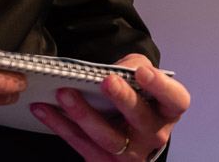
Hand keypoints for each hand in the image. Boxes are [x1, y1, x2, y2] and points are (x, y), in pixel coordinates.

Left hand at [30, 53, 190, 160]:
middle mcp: (153, 134)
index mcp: (166, 110)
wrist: (127, 128)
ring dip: (84, 114)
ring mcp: (129, 152)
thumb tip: (118, 69)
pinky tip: (42, 108)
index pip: (175, 99)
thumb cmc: (134, 96)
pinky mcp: (104, 161)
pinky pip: (80, 144)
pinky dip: (59, 125)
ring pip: (108, 137)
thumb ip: (133, 66)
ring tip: (64, 94)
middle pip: (140, 119)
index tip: (143, 72)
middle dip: (122, 99)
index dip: (161, 86)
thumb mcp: (140, 76)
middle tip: (106, 81)